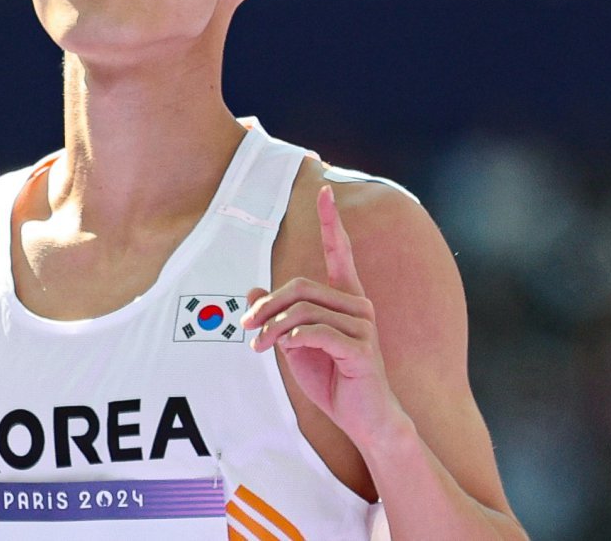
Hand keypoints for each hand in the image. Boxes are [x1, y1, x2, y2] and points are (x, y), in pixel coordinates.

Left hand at [242, 185, 403, 446]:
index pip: (338, 250)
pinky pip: (316, 332)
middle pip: (300, 286)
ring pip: (303, 310)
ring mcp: (363, 325)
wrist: (363, 419)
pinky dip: (294, 338)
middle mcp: (358, 305)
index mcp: (345, 298)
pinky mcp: (361, 348)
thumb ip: (277, 316)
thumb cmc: (330, 378)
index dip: (331, 221)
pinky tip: (287, 348)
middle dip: (266, 306)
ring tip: (260, 346)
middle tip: (246, 327)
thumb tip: (252, 290)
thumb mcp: (294, 344)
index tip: (324, 191)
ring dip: (273, 328)